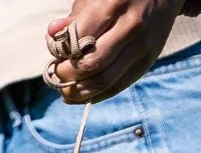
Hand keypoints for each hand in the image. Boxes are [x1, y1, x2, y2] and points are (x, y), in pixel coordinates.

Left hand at [43, 0, 186, 103]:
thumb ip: (75, 17)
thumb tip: (53, 33)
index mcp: (112, 6)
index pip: (78, 40)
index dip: (60, 53)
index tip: (54, 55)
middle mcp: (130, 27)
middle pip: (91, 65)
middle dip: (68, 75)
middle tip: (57, 74)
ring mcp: (141, 47)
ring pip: (105, 81)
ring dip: (80, 91)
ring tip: (66, 91)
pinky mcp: (147, 62)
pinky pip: (119, 86)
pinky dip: (97, 95)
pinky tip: (83, 95)